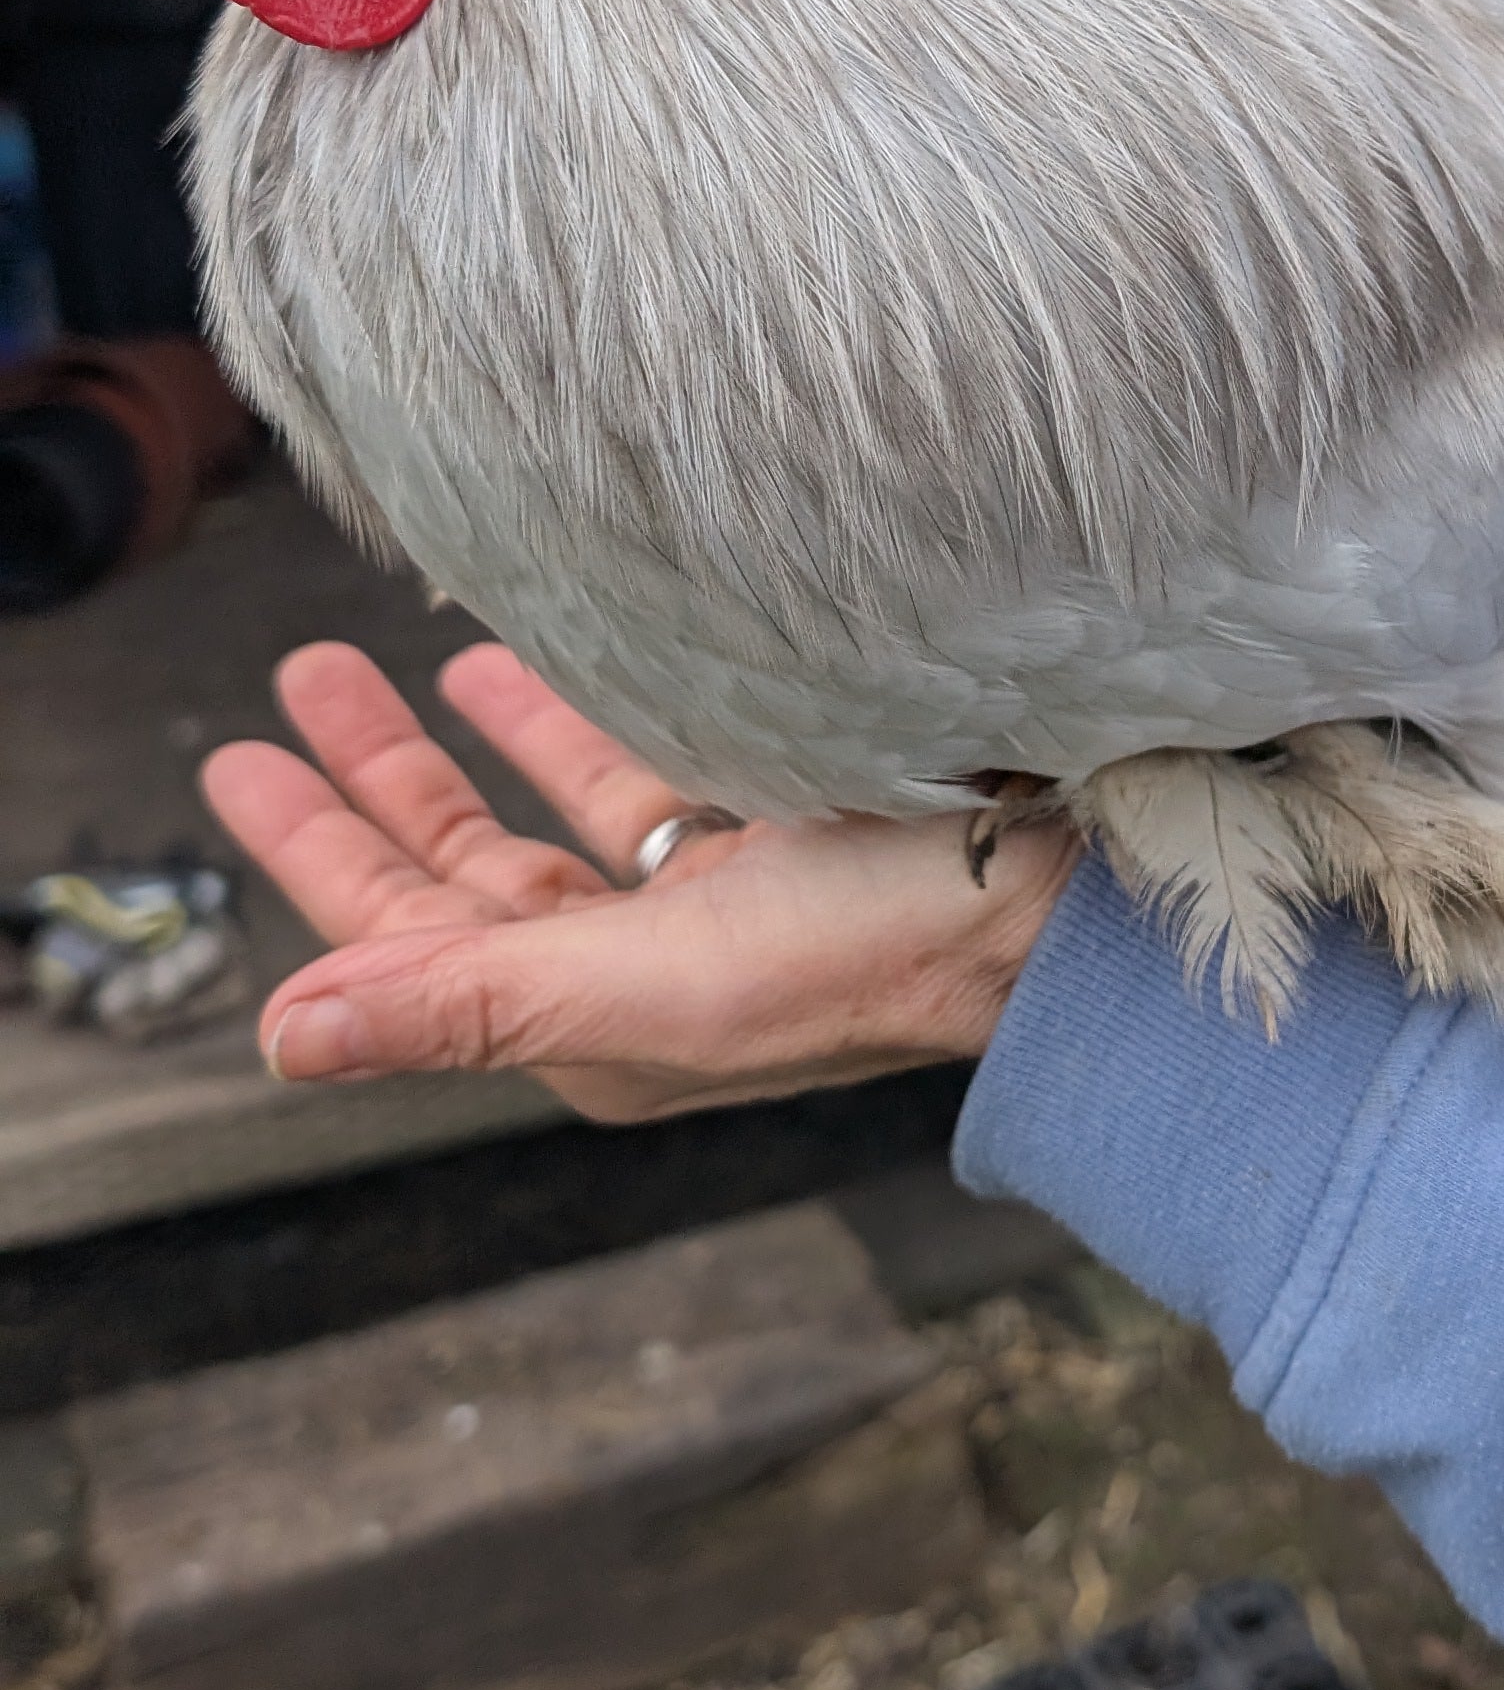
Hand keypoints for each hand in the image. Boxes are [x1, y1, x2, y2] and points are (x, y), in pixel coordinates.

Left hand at [201, 642, 1075, 1124]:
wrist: (1080, 903)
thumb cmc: (884, 944)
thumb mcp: (655, 980)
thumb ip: (463, 1001)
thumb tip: (278, 1038)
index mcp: (598, 1026)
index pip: (410, 942)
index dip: (318, 855)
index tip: (238, 760)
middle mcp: (645, 970)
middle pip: (467, 876)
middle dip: (377, 782)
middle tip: (293, 686)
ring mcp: (717, 898)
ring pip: (553, 815)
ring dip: (471, 741)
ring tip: (399, 654)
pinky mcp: (783, 830)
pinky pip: (650, 770)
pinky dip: (588, 715)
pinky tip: (552, 651)